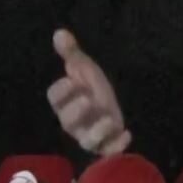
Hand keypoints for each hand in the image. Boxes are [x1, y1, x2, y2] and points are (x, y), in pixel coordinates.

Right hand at [47, 28, 131, 155]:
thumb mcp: (84, 67)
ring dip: (97, 131)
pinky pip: (108, 150)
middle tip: (89, 99)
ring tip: (109, 120)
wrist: (111, 106)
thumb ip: (71, 53)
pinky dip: (117, 145)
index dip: (62, 91)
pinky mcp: (107, 143)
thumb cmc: (92, 87)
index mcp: (66, 101)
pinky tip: (127, 134)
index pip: (55, 98)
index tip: (72, 80)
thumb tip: (59, 32)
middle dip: (77, 111)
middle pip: (68, 121)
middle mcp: (74, 121)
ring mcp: (90, 134)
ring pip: (87, 140)